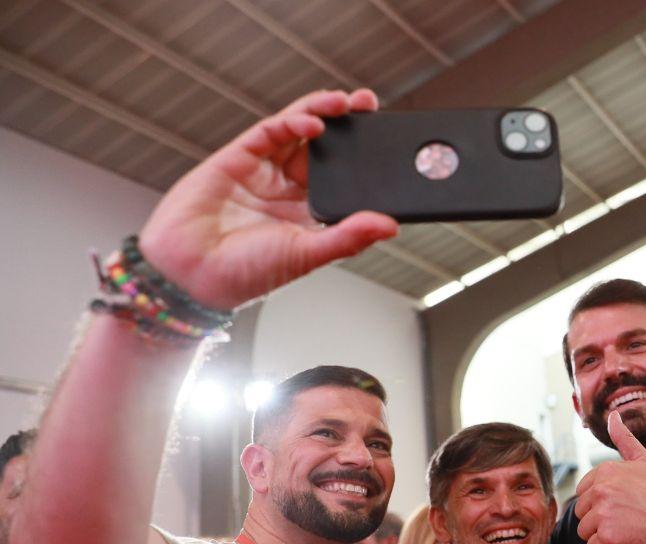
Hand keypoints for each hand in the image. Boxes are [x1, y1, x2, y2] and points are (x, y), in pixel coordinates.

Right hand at [138, 89, 397, 310]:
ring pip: (299, 130)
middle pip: (326, 147)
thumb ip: (349, 237)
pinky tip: (313, 124)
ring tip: (347, 103)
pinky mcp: (238, 157)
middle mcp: (289, 189)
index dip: (365, 157)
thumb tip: (390, 226)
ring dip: (323, 112)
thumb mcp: (308, 255)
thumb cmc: (246, 273)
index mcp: (310, 214)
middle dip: (348, 123)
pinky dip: (293, 121)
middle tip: (370, 105)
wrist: (189, 274)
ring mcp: (264, 171)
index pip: (345, 177)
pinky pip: (270, 131)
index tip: (388, 141)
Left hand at [573, 412, 645, 543]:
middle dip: (601, 520)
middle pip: (582, 513)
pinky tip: (628, 542)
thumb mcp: (644, 461)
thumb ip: (624, 439)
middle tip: (628, 518)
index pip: (583, 494)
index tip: (623, 504)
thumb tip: (612, 416)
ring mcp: (603, 516)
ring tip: (628, 530)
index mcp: (605, 472)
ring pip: (585, 532)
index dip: (601, 503)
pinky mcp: (607, 539)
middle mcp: (601, 491)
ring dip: (604, 536)